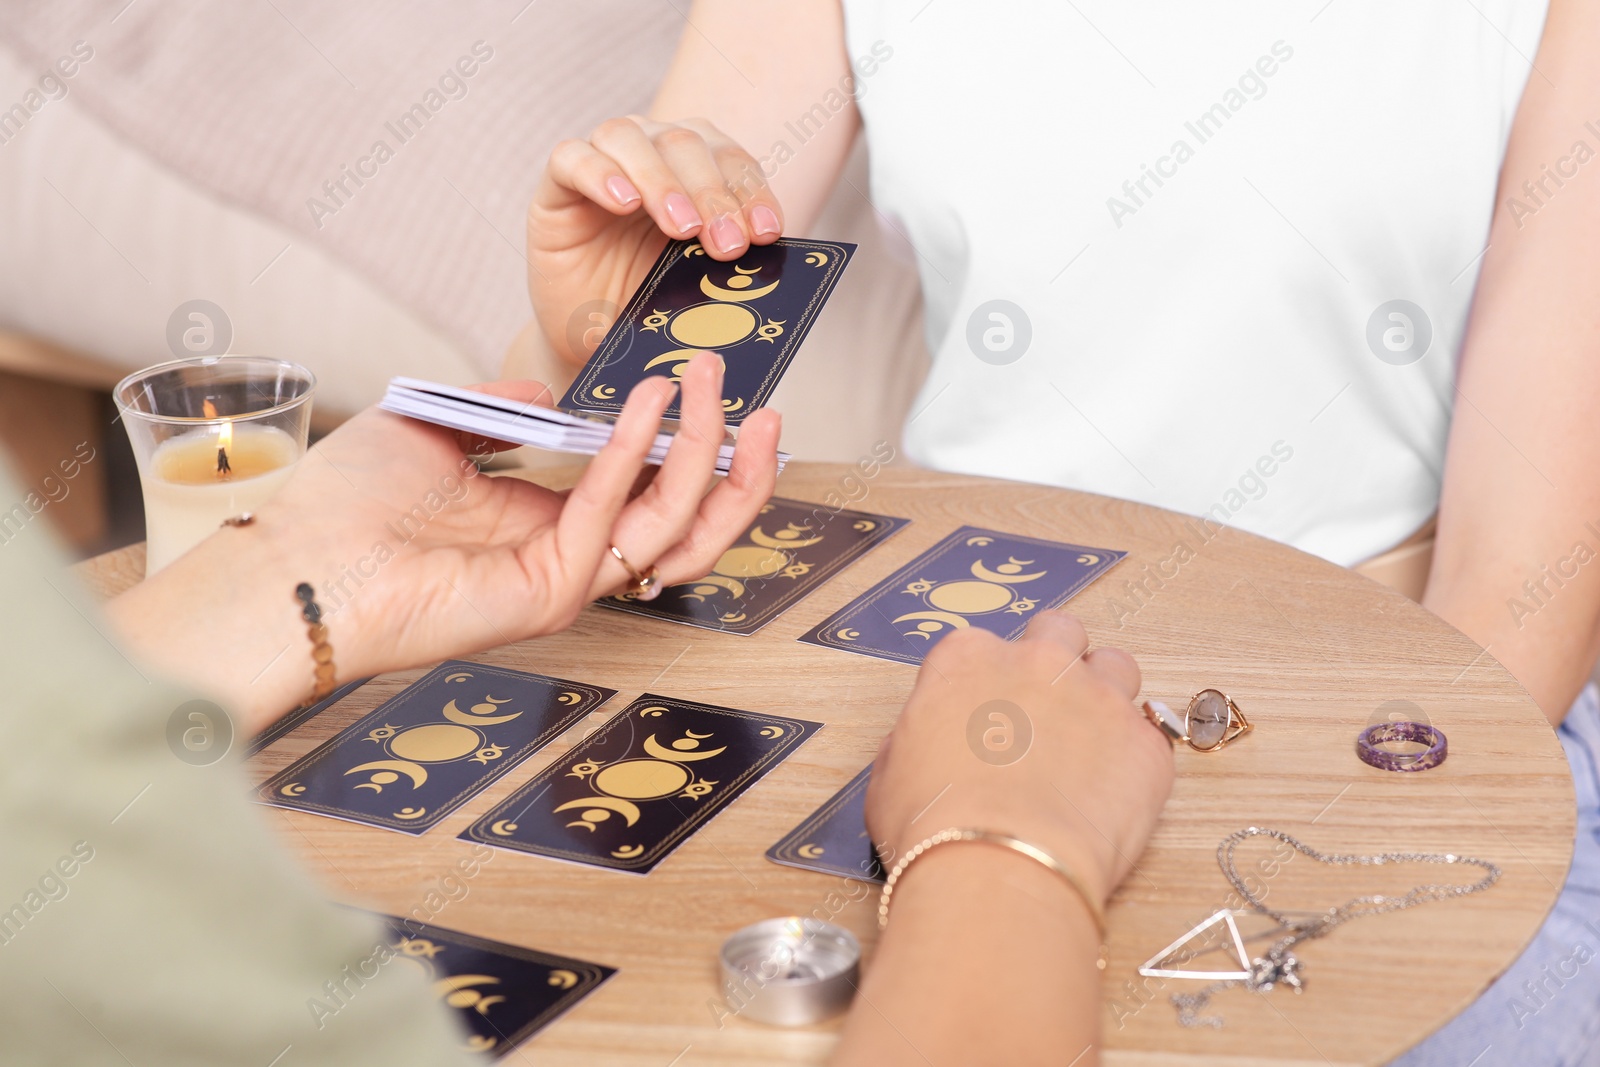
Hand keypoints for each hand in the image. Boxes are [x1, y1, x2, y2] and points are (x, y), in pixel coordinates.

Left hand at [106, 353, 779, 731]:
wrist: (294, 559)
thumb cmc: (348, 503)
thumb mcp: (437, 425)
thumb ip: (501, 406)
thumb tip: (548, 389)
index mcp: (549, 526)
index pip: (651, 496)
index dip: (695, 450)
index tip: (717, 392)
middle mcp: (570, 559)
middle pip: (689, 526)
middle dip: (734, 466)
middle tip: (758, 403)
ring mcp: (566, 582)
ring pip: (674, 531)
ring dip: (709, 459)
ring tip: (721, 392)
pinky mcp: (548, 594)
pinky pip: (612, 516)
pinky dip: (637, 453)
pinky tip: (649, 401)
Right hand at [528, 115, 783, 365]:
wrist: (592, 335)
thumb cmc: (649, 304)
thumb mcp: (695, 284)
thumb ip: (724, 262)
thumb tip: (765, 256)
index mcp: (695, 169)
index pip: (731, 161)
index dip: (750, 191)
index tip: (767, 233)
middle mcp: (651, 154)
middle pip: (685, 142)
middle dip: (712, 193)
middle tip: (727, 243)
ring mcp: (602, 163)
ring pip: (632, 138)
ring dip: (662, 181)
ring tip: (682, 228)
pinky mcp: (557, 186)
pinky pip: (572, 158)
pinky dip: (600, 174)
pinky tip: (624, 204)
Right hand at [865, 613, 1174, 905]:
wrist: (996, 869)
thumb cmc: (934, 827)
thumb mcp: (891, 772)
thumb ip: (919, 737)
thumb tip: (934, 742)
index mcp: (968, 659)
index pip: (982, 646)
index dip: (987, 682)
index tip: (988, 711)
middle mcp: (1037, 662)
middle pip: (1059, 631)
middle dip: (1056, 661)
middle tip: (1047, 708)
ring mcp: (1098, 696)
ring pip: (1116, 666)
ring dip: (1105, 694)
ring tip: (1091, 744)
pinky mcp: (1144, 743)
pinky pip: (1150, 735)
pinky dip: (1134, 758)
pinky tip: (1112, 794)